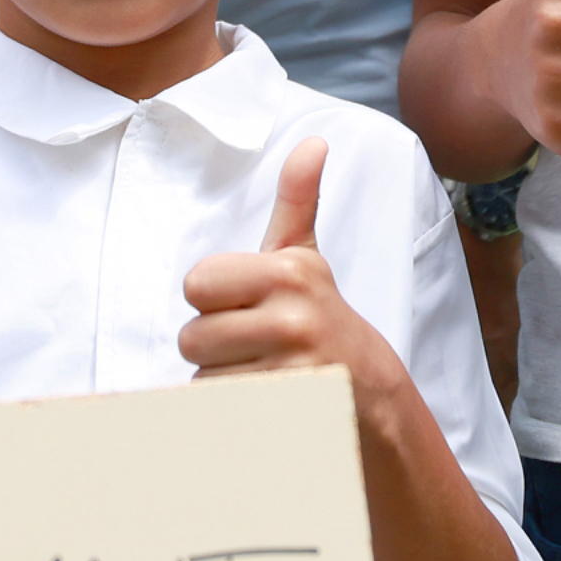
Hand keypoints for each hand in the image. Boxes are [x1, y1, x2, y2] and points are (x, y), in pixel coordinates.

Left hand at [180, 141, 403, 398]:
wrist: (369, 390)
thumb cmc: (320, 317)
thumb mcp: (305, 258)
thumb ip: (297, 200)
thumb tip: (313, 142)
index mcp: (288, 274)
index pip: (195, 284)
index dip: (212, 299)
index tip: (246, 304)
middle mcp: (292, 322)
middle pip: (191, 337)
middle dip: (214, 344)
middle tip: (254, 343)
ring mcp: (291, 375)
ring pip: (202, 378)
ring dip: (221, 379)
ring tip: (262, 369)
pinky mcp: (284, 418)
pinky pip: (217, 412)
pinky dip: (229, 411)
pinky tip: (263, 400)